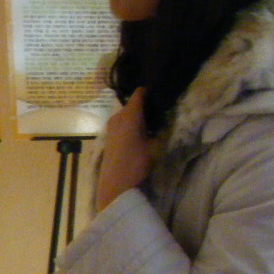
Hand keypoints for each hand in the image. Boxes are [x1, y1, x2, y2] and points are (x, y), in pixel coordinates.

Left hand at [97, 89, 153, 210]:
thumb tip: (164, 123)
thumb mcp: (155, 146)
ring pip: (126, 114)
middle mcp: (118, 116)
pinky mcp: (109, 136)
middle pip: (133, 104)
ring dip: (138, 116)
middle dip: (145, 105)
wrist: (115, 183)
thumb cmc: (137, 162)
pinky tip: (140, 134)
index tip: (161, 93)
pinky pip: (122, 123)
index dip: (150, 91)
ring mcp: (111, 126)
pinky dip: (131, 124)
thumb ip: (160, 131)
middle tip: (160, 111)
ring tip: (152, 123)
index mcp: (130, 113)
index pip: (139, 93)